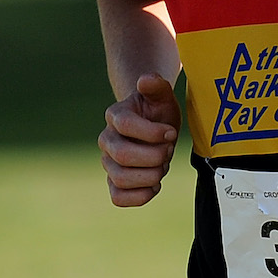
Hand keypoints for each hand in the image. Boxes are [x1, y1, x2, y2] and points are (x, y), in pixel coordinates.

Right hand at [99, 73, 180, 206]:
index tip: (171, 133)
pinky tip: (154, 185)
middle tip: (168, 152)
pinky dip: (139, 196)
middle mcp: (106, 140)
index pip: (126, 125)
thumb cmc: (158, 111)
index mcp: (115, 115)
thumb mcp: (162, 95)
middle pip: (122, 155)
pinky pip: (117, 197)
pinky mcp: (115, 183)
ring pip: (119, 179)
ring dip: (149, 176)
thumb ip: (156, 85)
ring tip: (162, 167)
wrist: (155, 128)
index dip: (152, 132)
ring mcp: (108, 163)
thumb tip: (145, 80)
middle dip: (153, 156)